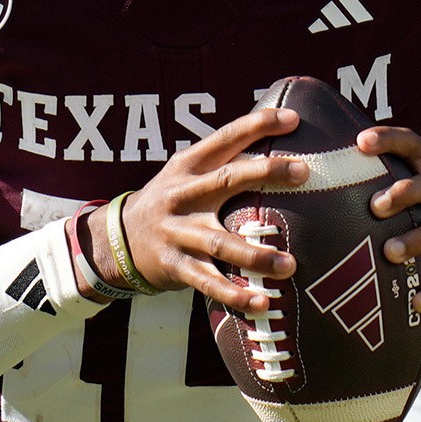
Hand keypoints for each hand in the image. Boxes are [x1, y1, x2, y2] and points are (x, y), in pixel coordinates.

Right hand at [98, 103, 297, 311]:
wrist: (117, 240)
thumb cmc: (171, 203)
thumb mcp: (185, 175)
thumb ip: (222, 163)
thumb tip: (280, 148)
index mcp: (187, 167)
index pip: (224, 138)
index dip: (257, 125)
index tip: (293, 118)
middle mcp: (181, 195)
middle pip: (226, 179)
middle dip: (265, 173)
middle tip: (303, 170)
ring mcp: (177, 232)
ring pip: (220, 242)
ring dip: (255, 254)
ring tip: (289, 265)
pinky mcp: (176, 266)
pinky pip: (208, 283)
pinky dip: (235, 295)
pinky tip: (261, 303)